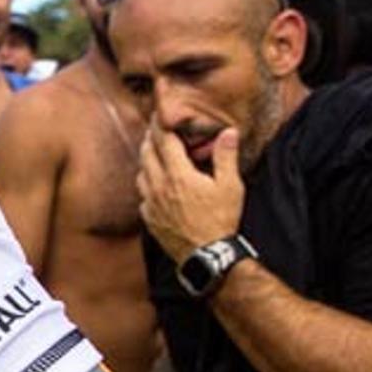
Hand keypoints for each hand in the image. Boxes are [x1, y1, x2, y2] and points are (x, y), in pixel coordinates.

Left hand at [137, 123, 245, 263]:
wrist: (207, 256)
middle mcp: (159, 187)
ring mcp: (151, 204)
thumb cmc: (221, 220)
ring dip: (146, 161)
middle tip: (155, 130)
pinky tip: (154, 185)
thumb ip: (226, 156)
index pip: (163, 141)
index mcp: (178, 175)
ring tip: (153, 154)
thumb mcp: (230, 186)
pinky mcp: (149, 219)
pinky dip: (146, 185)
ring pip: (140, 174)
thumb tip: (228, 132)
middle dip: (150, 139)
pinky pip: (142, 196)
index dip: (160, 125)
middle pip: (146, 154)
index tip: (159, 116)